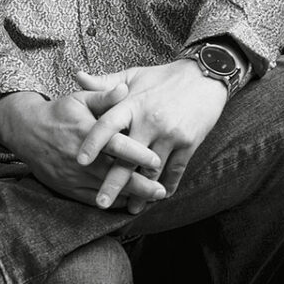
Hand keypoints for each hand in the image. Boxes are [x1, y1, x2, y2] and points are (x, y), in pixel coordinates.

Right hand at [0, 92, 166, 211]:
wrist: (26, 132)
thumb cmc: (59, 113)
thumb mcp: (80, 99)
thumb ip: (105, 97)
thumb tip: (126, 89)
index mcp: (86, 132)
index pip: (115, 145)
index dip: (137, 154)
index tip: (157, 160)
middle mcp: (79, 157)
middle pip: (114, 174)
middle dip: (140, 185)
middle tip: (161, 191)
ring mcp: (72, 175)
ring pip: (105, 191)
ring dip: (129, 196)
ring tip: (151, 199)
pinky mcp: (67, 187)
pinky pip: (92, 200)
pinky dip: (111, 202)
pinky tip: (129, 202)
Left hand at [74, 58, 227, 197]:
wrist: (206, 75)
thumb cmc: (163, 77)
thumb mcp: (133, 75)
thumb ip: (104, 83)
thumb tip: (77, 77)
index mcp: (132, 104)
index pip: (107, 125)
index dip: (93, 143)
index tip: (80, 161)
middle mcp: (150, 121)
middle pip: (128, 158)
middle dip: (114, 183)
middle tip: (101, 203)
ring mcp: (170, 134)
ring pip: (152, 170)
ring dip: (141, 192)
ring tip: (131, 209)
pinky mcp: (189, 143)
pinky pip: (176, 170)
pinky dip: (167, 185)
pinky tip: (158, 197)